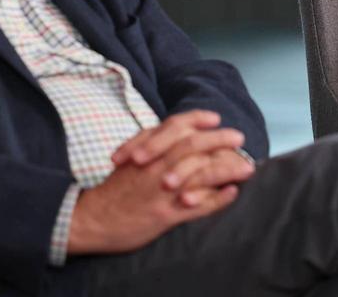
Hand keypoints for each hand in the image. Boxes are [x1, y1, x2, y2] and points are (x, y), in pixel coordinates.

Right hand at [70, 111, 254, 254]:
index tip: (215, 118)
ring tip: (247, 167)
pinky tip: (232, 192)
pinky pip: (197, 206)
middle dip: (220, 140)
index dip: (197, 119)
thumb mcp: (131, 158)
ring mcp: (162, 191)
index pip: (175, 126)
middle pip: (193, 146)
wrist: (90, 220)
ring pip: (200, 174)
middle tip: (238, 137)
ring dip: (227, 169)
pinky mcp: (165, 215)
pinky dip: (217, 199)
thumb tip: (181, 131)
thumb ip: (153, 143)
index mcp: (147, 152)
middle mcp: (156, 167)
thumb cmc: (114, 188)